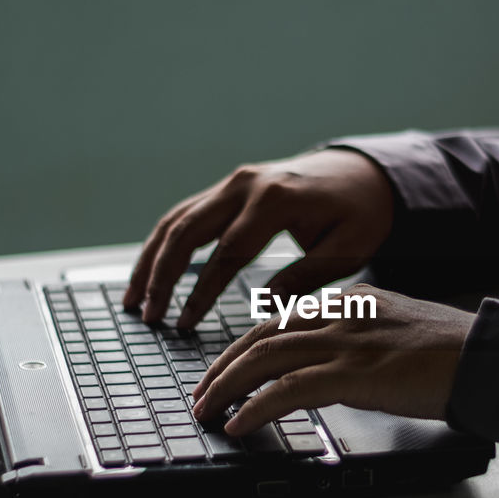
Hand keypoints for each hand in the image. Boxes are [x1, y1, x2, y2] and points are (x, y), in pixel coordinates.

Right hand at [123, 149, 394, 328]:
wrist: (363, 174)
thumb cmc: (360, 214)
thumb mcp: (348, 249)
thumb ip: (306, 276)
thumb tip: (264, 305)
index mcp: (277, 200)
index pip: (228, 251)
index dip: (202, 290)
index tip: (185, 323)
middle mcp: (247, 185)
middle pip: (187, 231)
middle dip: (162, 276)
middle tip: (148, 316)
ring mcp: (234, 183)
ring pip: (177, 220)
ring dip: (151, 260)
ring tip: (135, 301)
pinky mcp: (229, 188)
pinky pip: (186, 214)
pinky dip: (163, 244)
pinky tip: (149, 273)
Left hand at [191, 284, 475, 434]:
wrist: (487, 356)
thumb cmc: (453, 352)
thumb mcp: (397, 332)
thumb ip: (362, 339)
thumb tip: (334, 366)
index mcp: (350, 302)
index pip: (279, 320)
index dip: (242, 348)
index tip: (222, 370)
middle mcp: (341, 315)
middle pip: (260, 337)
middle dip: (222, 368)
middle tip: (200, 395)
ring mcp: (346, 342)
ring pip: (264, 359)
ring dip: (227, 388)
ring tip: (206, 411)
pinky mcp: (354, 374)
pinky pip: (287, 390)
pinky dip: (255, 407)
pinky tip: (238, 424)